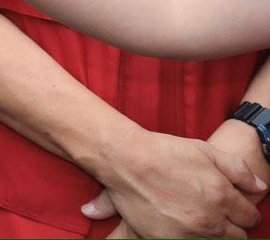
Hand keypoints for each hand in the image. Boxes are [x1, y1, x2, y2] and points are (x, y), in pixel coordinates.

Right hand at [82, 130, 263, 237]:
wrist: (125, 160)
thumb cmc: (164, 152)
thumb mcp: (206, 151)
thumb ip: (239, 170)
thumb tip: (260, 187)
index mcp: (222, 197)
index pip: (249, 217)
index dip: (244, 211)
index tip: (236, 207)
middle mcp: (209, 220)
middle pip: (236, 236)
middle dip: (231, 226)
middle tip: (217, 214)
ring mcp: (187, 233)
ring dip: (212, 233)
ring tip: (198, 218)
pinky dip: (189, 237)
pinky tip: (182, 223)